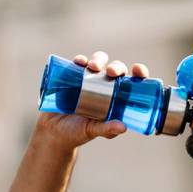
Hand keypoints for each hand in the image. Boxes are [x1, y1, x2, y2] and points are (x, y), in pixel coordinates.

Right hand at [35, 50, 149, 150]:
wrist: (54, 131)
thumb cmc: (79, 132)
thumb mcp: (93, 130)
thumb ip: (107, 129)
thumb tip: (123, 127)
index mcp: (117, 97)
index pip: (132, 81)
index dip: (138, 72)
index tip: (137, 70)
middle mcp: (105, 85)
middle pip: (116, 69)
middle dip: (116, 67)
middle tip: (111, 72)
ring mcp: (88, 79)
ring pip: (99, 62)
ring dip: (99, 59)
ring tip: (93, 67)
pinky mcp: (72, 76)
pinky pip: (78, 63)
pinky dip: (80, 60)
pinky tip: (80, 62)